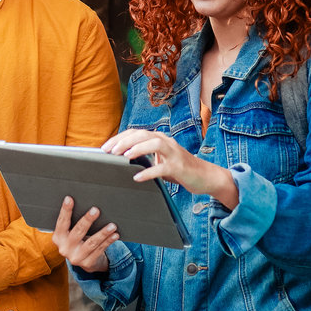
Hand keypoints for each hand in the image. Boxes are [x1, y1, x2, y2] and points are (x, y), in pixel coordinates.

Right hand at [51, 197, 119, 271]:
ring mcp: (76, 257)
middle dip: (87, 220)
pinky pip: (100, 250)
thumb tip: (88, 206)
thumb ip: (74, 223)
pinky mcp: (87, 263)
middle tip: (96, 210)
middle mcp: (65, 249)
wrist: (84, 261)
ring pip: (91, 243)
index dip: (65, 210)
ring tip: (112, 226)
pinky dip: (108, 241)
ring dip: (103, 233)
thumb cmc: (78, 241)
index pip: (62, 222)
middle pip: (77, 232)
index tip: (69, 199)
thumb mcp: (71, 233)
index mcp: (58, 238)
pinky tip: (115, 235)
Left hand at [102, 129, 237, 207]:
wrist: (205, 176)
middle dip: (124, 141)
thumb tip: (120, 160)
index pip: (135, 133)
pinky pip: (163, 168)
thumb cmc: (179, 168)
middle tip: (110, 151)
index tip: (104, 147)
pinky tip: (137, 177)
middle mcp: (166, 142)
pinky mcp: (179, 167)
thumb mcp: (159, 159)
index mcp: (158, 138)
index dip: (119, 138)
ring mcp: (174, 153)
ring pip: (154, 144)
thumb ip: (144, 157)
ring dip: (138, 149)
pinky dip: (149, 172)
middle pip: (142, 134)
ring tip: (124, 156)